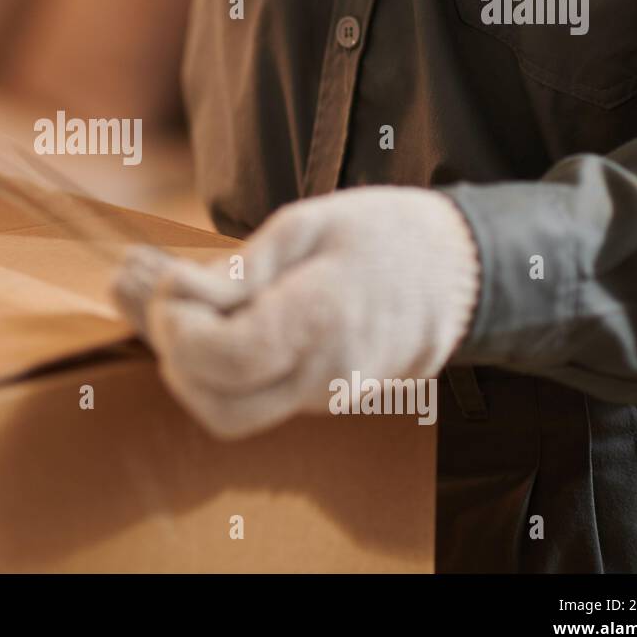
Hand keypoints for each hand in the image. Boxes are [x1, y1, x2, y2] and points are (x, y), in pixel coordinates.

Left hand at [112, 187, 480, 437]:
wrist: (461, 275)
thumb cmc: (384, 236)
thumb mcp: (311, 221)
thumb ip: (247, 265)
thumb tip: (192, 296)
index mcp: (322, 320)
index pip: (228, 358)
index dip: (181, 327)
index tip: (175, 283)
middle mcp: (324, 376)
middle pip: (221, 410)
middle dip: (178, 361)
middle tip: (175, 306)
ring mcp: (326, 397)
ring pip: (233, 416)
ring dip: (195, 373)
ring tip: (197, 313)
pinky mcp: (322, 401)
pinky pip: (256, 402)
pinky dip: (222, 374)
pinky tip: (225, 324)